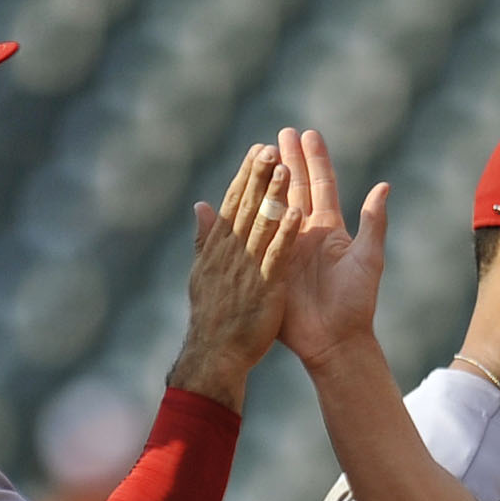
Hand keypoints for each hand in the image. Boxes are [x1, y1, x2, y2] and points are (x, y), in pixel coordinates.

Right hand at [171, 144, 290, 410]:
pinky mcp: (266, 287)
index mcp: (225, 245)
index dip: (250, 176)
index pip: (240, 202)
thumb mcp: (205, 271)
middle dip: (261, 176)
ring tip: (285, 167)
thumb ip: (207, 236)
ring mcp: (250, 268)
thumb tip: (200, 206)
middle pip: (252, 206)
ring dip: (275, 196)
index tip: (258, 149)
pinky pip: (279, 256)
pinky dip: (288, 234)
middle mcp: (237, 251)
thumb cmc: (211, 315)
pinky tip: (299, 213)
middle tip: (270, 144)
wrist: (216, 356)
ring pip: (265, 224)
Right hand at [268, 126, 388, 370]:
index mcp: (329, 229)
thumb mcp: (367, 259)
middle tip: (278, 134)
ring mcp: (285, 248)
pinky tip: (239, 194)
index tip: (307, 134)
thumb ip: (373, 222)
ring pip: (274, 207)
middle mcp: (305, 234)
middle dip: (287, 160)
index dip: (315, 160)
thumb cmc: (356, 301)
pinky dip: (250, 215)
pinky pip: (258, 235)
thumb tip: (384, 186)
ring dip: (267, 180)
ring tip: (260, 154)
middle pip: (295, 189)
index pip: (321, 186)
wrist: (335, 339)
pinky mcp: (269, 265)